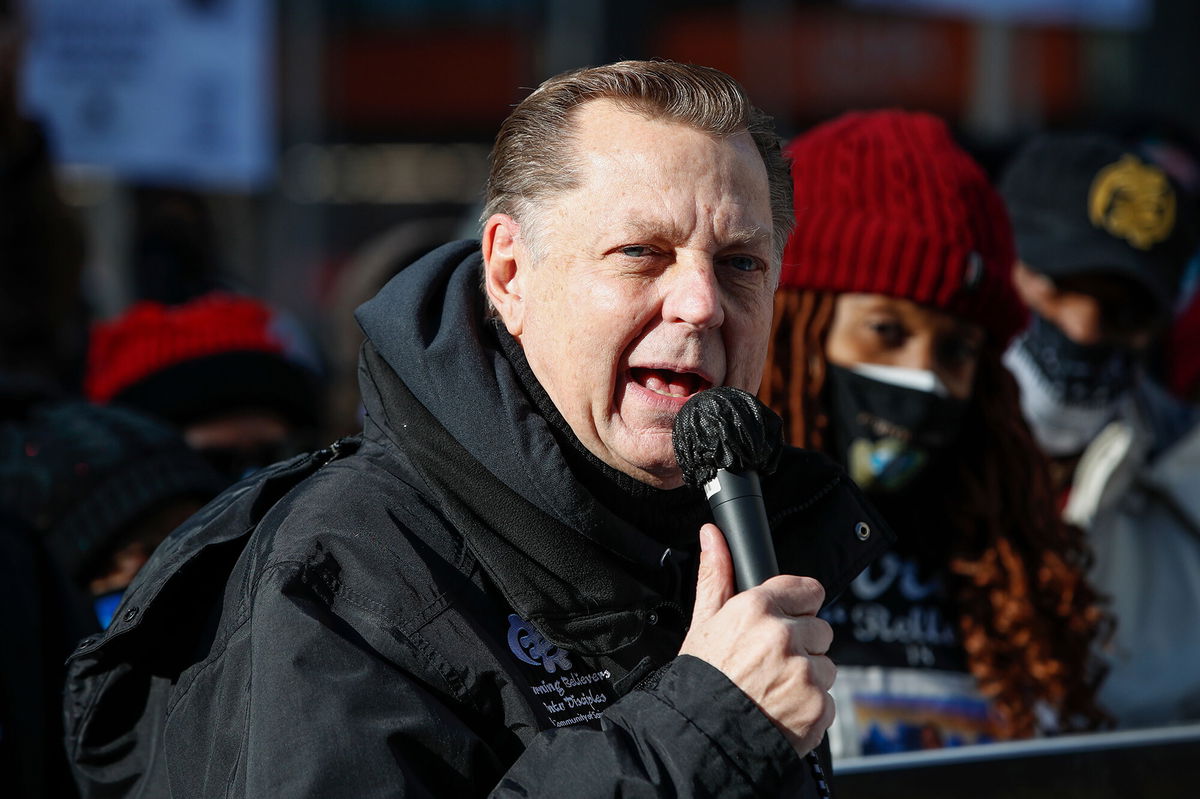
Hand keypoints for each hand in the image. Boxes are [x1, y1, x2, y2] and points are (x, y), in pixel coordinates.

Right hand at [679, 523, 835, 756]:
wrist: (700, 739)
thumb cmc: (700, 680)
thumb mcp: (703, 623)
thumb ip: (715, 575)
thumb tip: (712, 535)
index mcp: (756, 609)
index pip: (808, 590)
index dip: (797, 607)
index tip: (786, 622)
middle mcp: (784, 636)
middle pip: (820, 628)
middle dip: (801, 644)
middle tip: (770, 664)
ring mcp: (804, 673)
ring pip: (826, 665)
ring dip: (808, 677)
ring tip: (773, 690)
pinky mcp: (818, 707)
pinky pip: (827, 699)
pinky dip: (809, 708)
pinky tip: (782, 711)